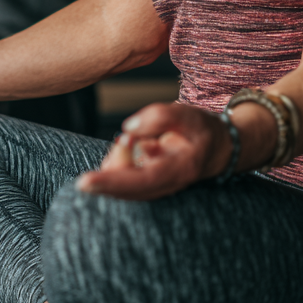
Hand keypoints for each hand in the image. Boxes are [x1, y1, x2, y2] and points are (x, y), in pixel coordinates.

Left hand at [76, 102, 232, 201]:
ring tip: (136, 141)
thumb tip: (128, 128)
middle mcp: (166, 186)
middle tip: (125, 140)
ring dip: (117, 162)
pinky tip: (131, 146)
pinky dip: (119, 162)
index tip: (84, 182)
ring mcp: (156, 188)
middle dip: (111, 167)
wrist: (218, 149)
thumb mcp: (186, 114)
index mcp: (178, 169)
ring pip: (122, 186)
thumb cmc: (200, 130)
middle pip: (126, 188)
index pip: (140, 181)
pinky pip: (123, 179)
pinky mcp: (147, 185)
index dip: (111, 182)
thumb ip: (158, 117)